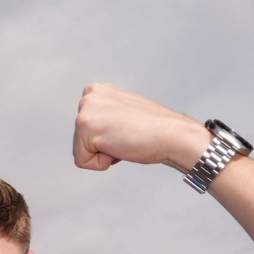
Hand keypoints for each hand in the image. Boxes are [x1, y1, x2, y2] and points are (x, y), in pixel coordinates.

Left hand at [71, 83, 212, 172]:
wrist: (172, 135)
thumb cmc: (153, 130)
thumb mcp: (123, 112)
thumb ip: (106, 115)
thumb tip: (99, 128)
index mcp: (97, 90)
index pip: (85, 129)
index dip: (106, 138)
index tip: (126, 129)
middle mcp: (89, 96)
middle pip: (80, 139)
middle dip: (102, 146)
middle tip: (126, 135)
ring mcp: (86, 110)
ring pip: (81, 151)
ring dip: (103, 154)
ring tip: (124, 140)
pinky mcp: (85, 126)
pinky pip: (82, 161)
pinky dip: (101, 163)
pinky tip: (120, 147)